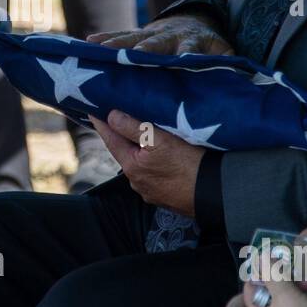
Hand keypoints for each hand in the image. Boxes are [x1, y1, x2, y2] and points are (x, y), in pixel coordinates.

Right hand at [88, 13, 230, 55]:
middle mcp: (168, 36)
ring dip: (117, 45)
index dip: (182, 57)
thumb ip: (228, 63)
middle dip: (143, 50)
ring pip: (132, 38)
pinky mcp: (139, 33)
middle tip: (132, 56)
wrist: (195, 20)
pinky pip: (120, 34)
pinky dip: (105, 38)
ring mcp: (151, 33)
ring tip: (99, 49)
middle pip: (154, 44)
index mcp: (191, 43)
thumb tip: (241, 81)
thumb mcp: (224, 51)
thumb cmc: (209, 44)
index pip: (186, 52)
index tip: (177, 63)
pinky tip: (88, 42)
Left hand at [89, 108, 203, 214]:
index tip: (92, 110)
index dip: (102, 123)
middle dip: (123, 137)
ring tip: (144, 137)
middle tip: (119, 118)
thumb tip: (111, 116)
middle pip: (125, 152)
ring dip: (140, 151)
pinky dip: (152, 163)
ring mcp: (150, 191)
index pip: (111, 140)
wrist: (214, 194)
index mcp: (132, 166)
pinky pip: (153, 174)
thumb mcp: (160, 141)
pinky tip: (161, 158)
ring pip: (140, 164)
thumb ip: (134, 128)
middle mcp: (137, 181)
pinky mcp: (164, 196)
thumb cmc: (189, 165)